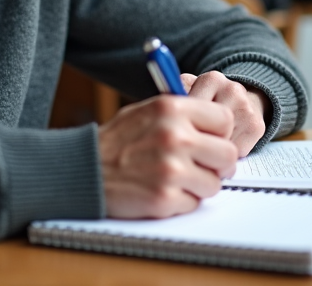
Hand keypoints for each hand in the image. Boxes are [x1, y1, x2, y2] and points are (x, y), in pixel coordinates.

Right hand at [98, 95, 237, 218]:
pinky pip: (193, 203)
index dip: (220, 133)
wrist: (84, 169)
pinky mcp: (164, 197)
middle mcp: (175, 136)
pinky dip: (180, 201)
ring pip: (214, 184)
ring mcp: (171, 169)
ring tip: (174, 179)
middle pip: (228, 155)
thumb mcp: (147, 111)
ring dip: (198, 186)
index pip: (225, 119)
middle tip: (201, 166)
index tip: (211, 140)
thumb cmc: (116, 142)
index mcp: (172, 108)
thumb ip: (182, 113)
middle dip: (217, 164)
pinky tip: (160, 190)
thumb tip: (217, 124)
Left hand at [180, 72, 266, 156]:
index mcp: (211, 79)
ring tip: (203, 149)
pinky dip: (226, 156)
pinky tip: (220, 149)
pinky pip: (236, 151)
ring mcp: (246, 108)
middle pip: (208, 127)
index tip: (176, 135)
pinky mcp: (257, 126)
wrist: (243, 102)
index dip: (182, 126)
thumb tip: (160, 118)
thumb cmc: (208, 102)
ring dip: (211, 151)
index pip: (191, 108)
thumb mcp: (189, 93)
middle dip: (197, 140)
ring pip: (222, 142)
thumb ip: (176, 99)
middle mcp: (232, 90)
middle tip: (187, 149)